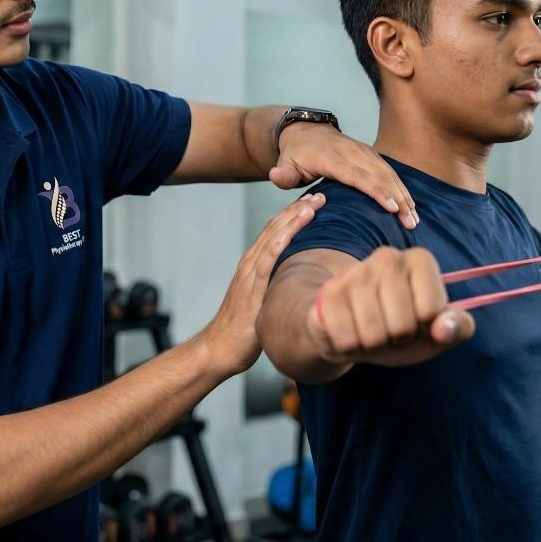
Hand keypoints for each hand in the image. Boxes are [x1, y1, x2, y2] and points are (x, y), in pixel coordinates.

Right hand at [198, 193, 326, 376]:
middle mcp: (250, 264)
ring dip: (291, 221)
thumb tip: (301, 282)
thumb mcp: (265, 301)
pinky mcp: (250, 291)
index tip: (314, 201)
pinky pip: (263, 265)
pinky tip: (286, 234)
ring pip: (271, 240)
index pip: (277, 231)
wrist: (221, 348)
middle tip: (319, 193)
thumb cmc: (245, 329)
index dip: (295, 214)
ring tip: (310, 205)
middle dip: (298, 210)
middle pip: (276, 229)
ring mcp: (249, 276)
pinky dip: (275, 247)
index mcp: (255, 264)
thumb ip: (278, 287)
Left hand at [269, 123, 417, 229]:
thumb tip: (275, 176)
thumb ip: (282, 174)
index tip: (391, 207)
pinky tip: (410, 207)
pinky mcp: (372, 156)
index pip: (358, 176)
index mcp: (333, 157)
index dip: (376, 191)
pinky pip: (390, 172)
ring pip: (389, 174)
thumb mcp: (285, 163)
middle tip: (409, 221)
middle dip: (397, 198)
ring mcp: (365, 152)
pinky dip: (401, 189)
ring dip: (403, 196)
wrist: (307, 131)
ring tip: (413, 219)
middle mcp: (353, 152)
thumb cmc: (296, 154)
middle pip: (379, 176)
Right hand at [306, 246, 474, 368]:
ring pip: (373, 335)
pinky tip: (351, 333)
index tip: (419, 321)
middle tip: (392, 331)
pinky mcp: (328, 293)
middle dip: (398, 340)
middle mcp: (387, 257)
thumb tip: (444, 328)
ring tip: (372, 333)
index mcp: (420, 260)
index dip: (426, 328)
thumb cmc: (401, 329)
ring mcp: (355, 272)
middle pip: (402, 325)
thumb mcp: (436, 331)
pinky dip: (350, 348)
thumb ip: (457, 328)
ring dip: (374, 346)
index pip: (431, 311)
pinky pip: (346, 340)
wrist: (351, 330)